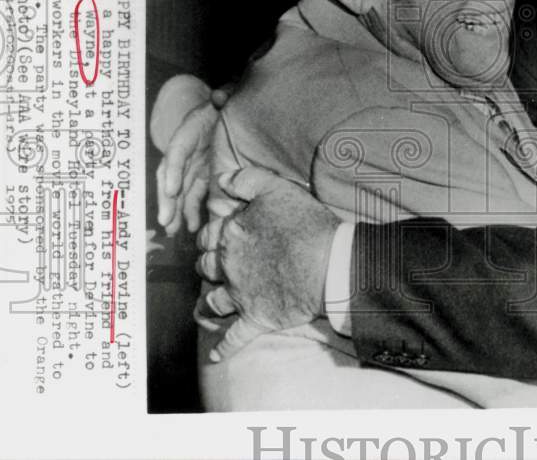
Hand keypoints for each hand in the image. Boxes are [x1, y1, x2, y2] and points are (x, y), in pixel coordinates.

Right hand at [153, 78, 228, 235]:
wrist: (227, 112)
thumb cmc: (224, 105)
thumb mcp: (224, 99)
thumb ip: (223, 98)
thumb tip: (220, 96)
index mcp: (189, 131)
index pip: (177, 151)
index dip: (174, 171)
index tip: (172, 190)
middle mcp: (187, 152)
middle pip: (172, 177)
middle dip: (167, 200)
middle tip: (166, 221)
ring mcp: (193, 166)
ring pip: (180, 191)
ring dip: (176, 211)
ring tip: (174, 230)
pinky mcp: (203, 175)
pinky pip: (194, 195)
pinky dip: (191, 211)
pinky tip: (192, 226)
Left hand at [196, 167, 341, 361]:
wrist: (330, 263)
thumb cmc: (305, 223)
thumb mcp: (276, 188)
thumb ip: (245, 180)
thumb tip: (221, 180)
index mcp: (231, 235)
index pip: (208, 235)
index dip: (210, 234)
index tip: (216, 235)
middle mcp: (230, 266)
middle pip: (205, 267)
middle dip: (206, 265)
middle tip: (213, 266)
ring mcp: (242, 295)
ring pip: (213, 301)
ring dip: (208, 303)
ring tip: (207, 306)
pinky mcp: (257, 318)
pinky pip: (235, 338)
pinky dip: (223, 349)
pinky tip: (215, 357)